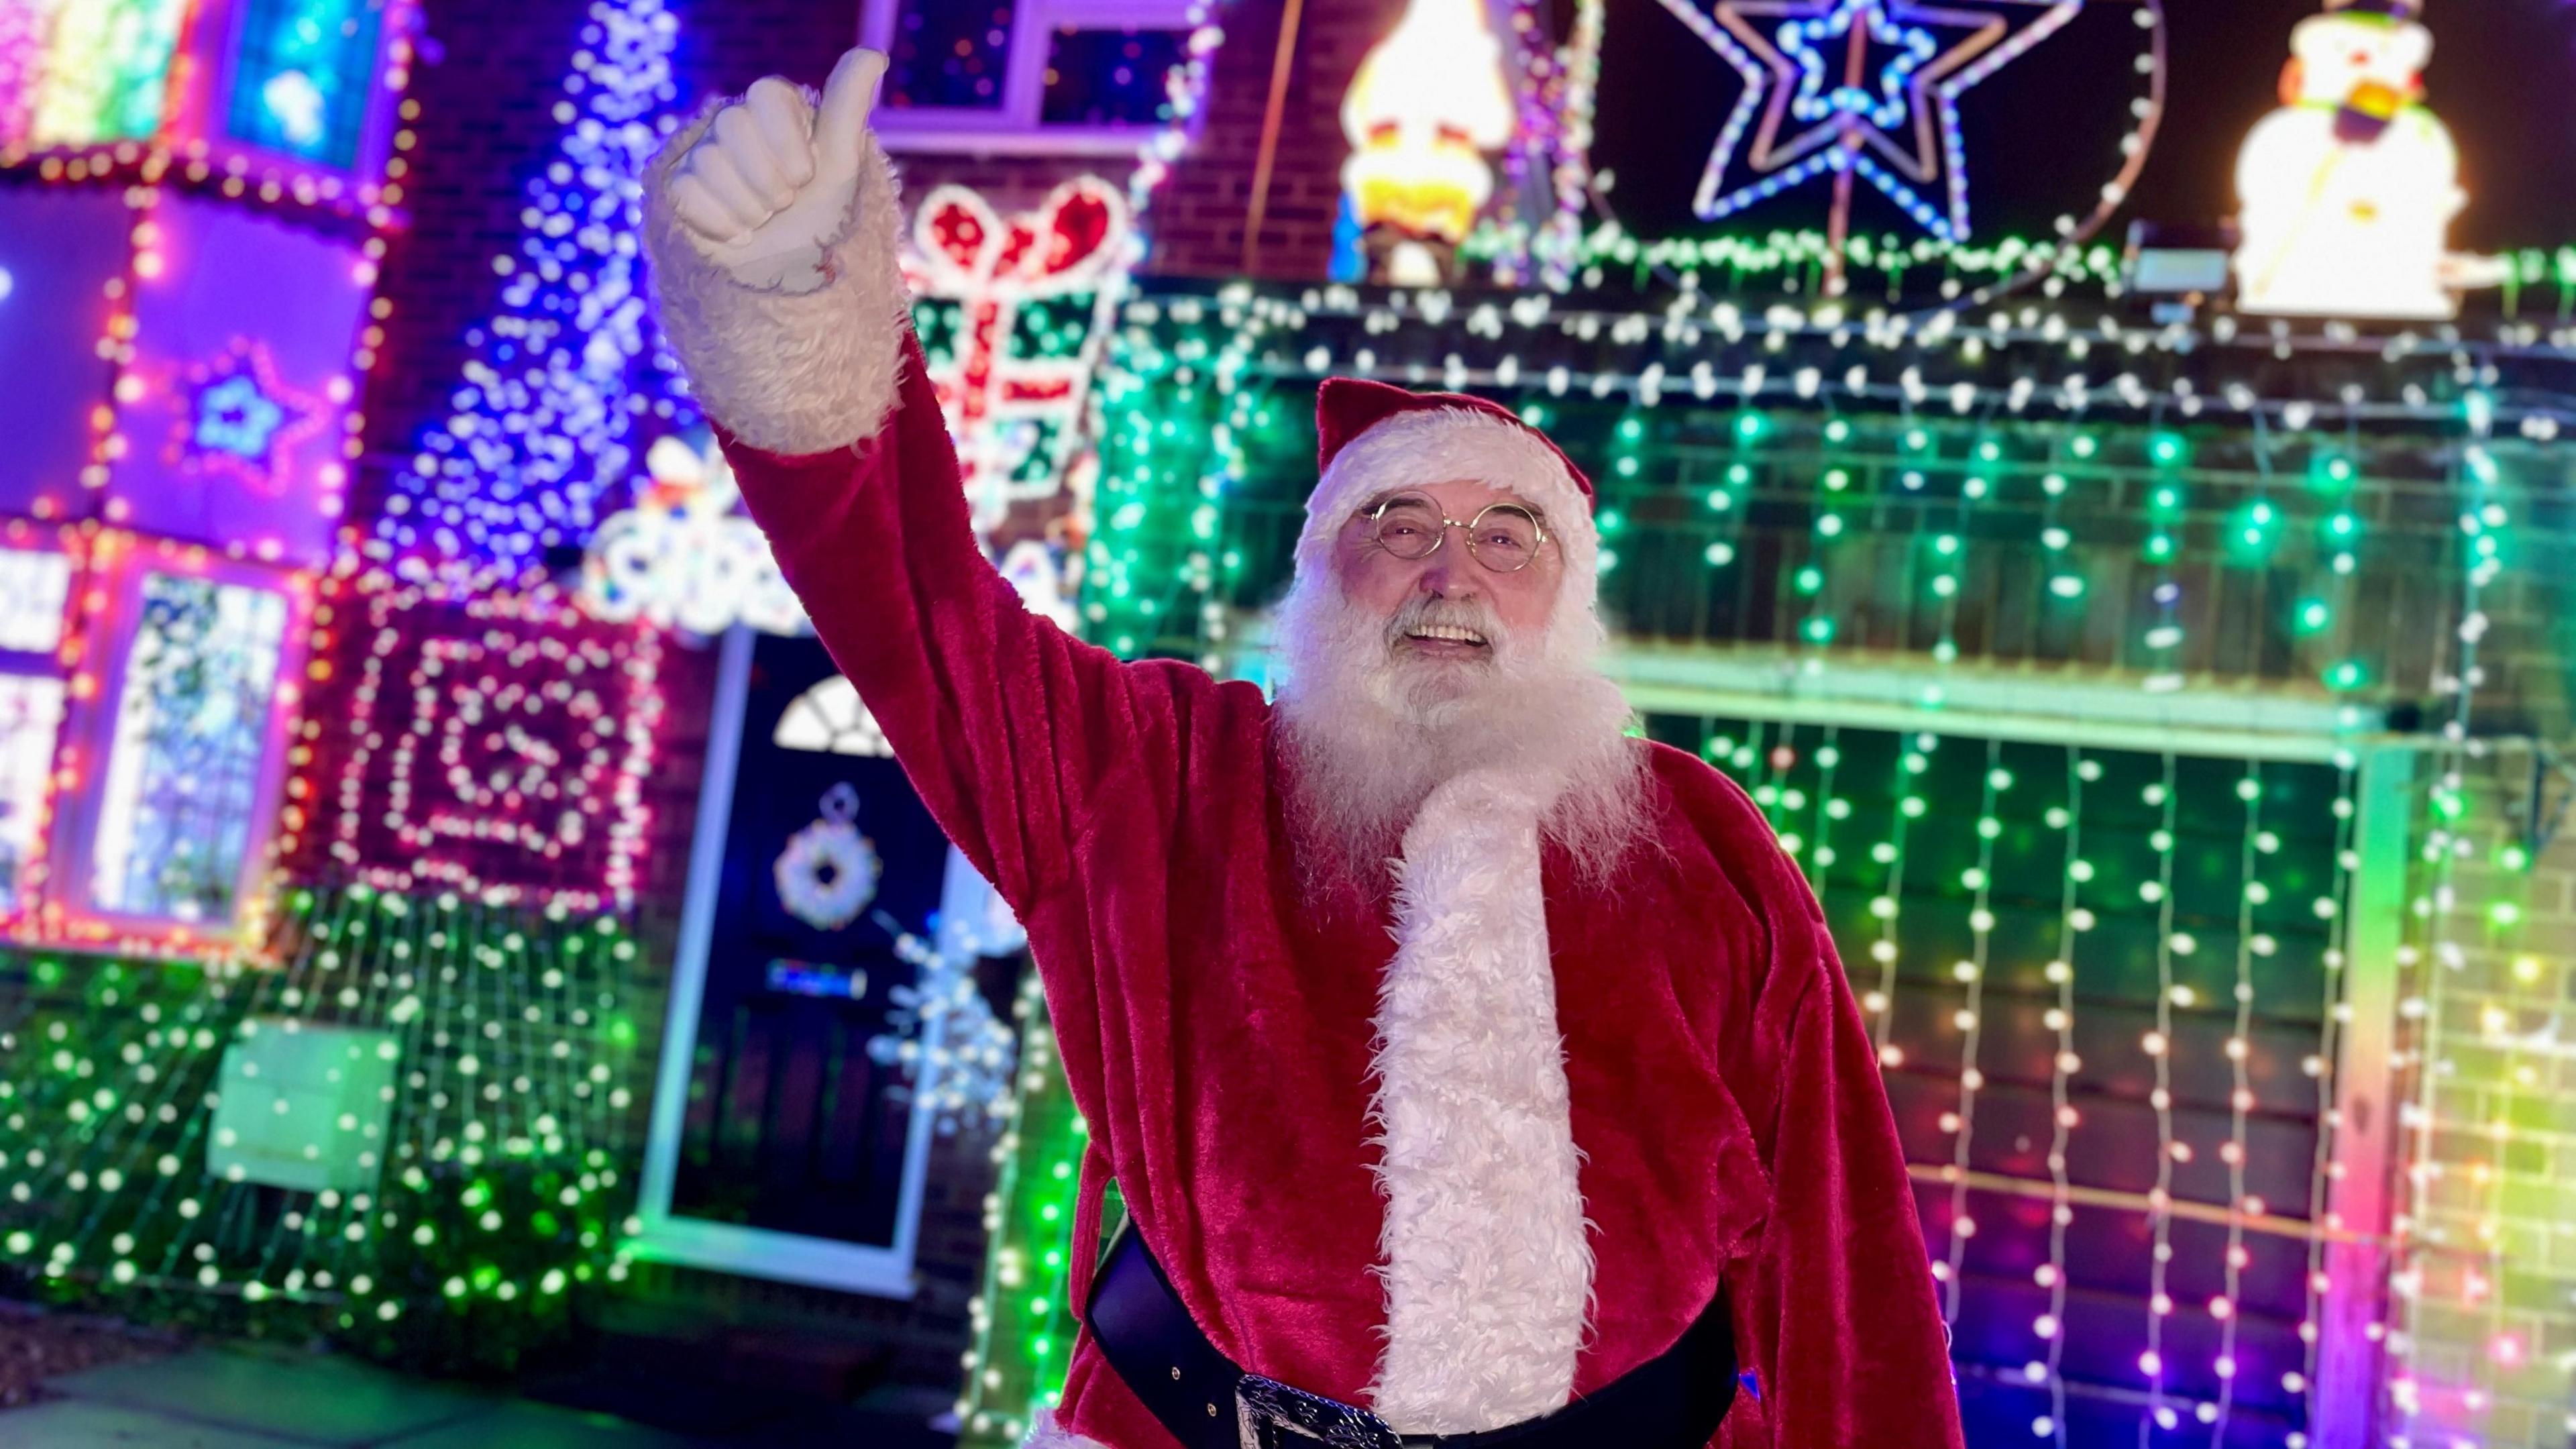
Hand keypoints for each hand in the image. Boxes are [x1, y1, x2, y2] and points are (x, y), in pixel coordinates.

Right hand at [669, 47, 886, 289]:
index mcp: (773, 113)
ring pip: (709, 161)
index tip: (805, 175)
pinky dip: (720, 223)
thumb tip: (874, 53)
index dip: (788, 142)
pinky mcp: (679, 191)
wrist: (796, 285)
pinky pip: (686, 190)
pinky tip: (736, 236)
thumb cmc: (824, 224)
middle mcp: (735, 128)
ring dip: (747, 207)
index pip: (767, 93)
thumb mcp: (842, 165)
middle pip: (733, 126)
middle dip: (769, 180)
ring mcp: (703, 159)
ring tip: (762, 223)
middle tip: (783, 205)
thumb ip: (847, 107)